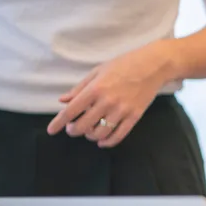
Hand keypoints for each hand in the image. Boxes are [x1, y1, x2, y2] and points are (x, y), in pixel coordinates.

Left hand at [47, 40, 178, 147]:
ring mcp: (122, 110)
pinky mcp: (135, 116)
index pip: (71, 110)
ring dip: (90, 136)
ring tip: (89, 131)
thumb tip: (63, 101)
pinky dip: (108, 142)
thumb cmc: (124, 64)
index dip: (58, 122)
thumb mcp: (98, 71)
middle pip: (83, 125)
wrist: (153, 66)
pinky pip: (119, 135)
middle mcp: (107, 101)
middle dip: (74, 131)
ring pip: (100, 133)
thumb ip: (80, 88)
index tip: (51, 130)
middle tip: (73, 129)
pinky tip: (102, 141)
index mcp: (95, 88)